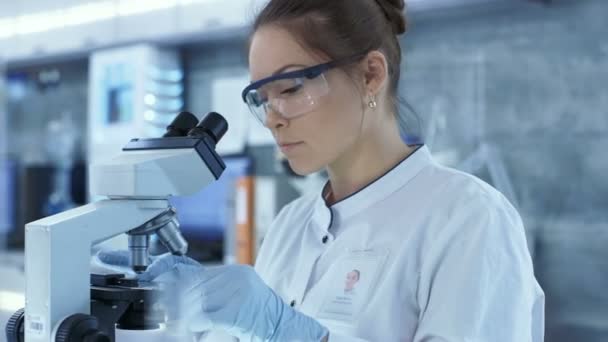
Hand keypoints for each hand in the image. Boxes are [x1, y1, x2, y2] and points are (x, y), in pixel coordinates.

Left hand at [142, 255, 328, 341]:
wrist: (286, 330)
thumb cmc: (258, 319)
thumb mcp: (232, 299)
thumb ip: (210, 294)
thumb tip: (175, 298)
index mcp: (235, 272)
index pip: (195, 273)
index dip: (172, 281)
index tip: (157, 288)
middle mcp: (238, 277)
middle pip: (193, 288)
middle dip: (176, 304)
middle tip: (167, 318)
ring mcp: (240, 292)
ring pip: (196, 302)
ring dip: (184, 318)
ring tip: (181, 327)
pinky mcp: (240, 311)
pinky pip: (207, 317)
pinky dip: (197, 325)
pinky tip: (196, 329)